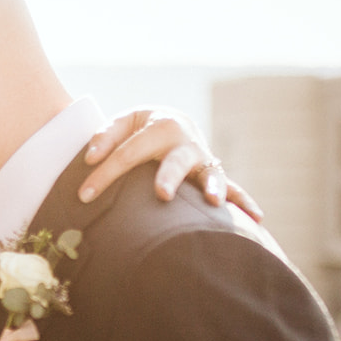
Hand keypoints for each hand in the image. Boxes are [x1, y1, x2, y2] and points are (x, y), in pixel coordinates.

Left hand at [78, 108, 262, 221]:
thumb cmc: (141, 129)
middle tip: (162, 194)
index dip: (105, 174)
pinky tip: (257, 218)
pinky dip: (244, 201)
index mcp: (160, 124)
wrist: (172, 124)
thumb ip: (105, 135)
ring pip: (209, 174)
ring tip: (212, 201)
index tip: (83, 196)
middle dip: (169, 176)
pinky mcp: (212, 175)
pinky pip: (232, 188)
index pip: (128, 153)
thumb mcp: (123, 122)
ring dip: (212, 187)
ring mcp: (202, 159)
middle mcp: (186, 141)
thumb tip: (90, 157)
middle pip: (175, 160)